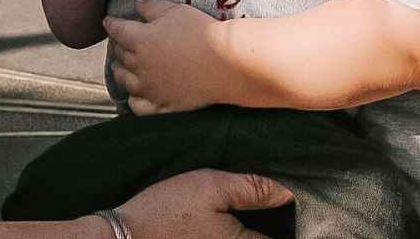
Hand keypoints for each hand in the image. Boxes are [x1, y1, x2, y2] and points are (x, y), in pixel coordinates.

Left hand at [106, 0, 225, 113]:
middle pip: (120, 55)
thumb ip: (153, 7)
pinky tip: (135, 94)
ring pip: (125, 81)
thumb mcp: (176, 10)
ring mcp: (149, 89)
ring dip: (120, 71)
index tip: (108, 21)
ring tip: (120, 66)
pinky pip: (138, 106)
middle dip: (116, 45)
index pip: (118, 30)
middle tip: (118, 40)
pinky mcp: (161, 105)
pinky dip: (133, 100)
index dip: (111, 24)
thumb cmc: (201, 32)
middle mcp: (140, 66)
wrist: (224, 62)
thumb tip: (138, 4)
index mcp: (141, 40)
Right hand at [111, 169, 293, 238]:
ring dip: (255, 227)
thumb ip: (252, 188)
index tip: (296, 200)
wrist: (123, 237)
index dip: (293, 220)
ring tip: (255, 205)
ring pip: (248, 238)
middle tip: (275, 198)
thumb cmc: (168, 210)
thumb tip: (288, 192)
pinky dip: (236, 230)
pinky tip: (231, 217)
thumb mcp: (213, 186)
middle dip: (275, 224)